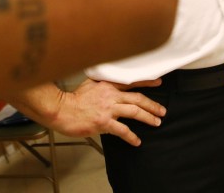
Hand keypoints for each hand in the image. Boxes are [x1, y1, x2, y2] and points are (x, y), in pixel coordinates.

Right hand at [15, 78, 165, 146]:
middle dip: (152, 105)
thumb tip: (111, 85)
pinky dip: (131, 136)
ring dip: (147, 117)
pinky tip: (137, 141)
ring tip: (156, 122)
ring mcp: (108, 109)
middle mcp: (111, 95)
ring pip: (134, 111)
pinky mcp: (104, 122)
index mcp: (108, 85)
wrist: (61, 109)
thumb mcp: (89, 84)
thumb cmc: (73, 99)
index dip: (146, 83)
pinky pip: (122, 130)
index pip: (131, 82)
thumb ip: (102, 84)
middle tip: (162, 111)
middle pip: (137, 98)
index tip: (158, 83)